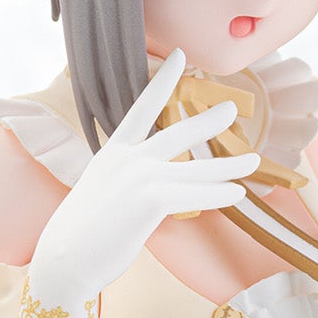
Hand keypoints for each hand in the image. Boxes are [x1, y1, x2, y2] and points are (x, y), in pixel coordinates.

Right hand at [26, 49, 256, 310]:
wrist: (64, 260)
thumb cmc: (81, 236)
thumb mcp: (101, 194)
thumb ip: (126, 182)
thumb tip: (150, 189)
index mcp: (112, 153)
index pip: (142, 108)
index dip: (164, 81)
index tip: (181, 57)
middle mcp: (127, 159)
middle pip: (178, 132)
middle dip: (209, 121)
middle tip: (233, 108)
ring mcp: (139, 176)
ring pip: (196, 168)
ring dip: (229, 165)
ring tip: (253, 160)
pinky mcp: (150, 199)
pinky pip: (195, 194)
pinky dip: (218, 195)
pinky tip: (238, 194)